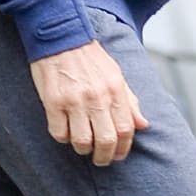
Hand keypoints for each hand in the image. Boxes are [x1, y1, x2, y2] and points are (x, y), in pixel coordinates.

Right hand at [30, 40, 148, 164]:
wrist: (61, 35)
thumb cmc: (89, 56)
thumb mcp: (116, 74)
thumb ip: (130, 100)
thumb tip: (142, 124)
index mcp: (115, 89)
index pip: (126, 129)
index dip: (123, 148)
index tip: (118, 155)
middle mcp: (97, 96)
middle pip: (106, 140)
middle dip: (105, 157)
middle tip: (101, 160)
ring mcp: (74, 100)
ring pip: (82, 141)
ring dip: (83, 149)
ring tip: (83, 147)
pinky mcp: (53, 101)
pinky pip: (59, 133)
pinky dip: (63, 138)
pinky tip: (66, 131)